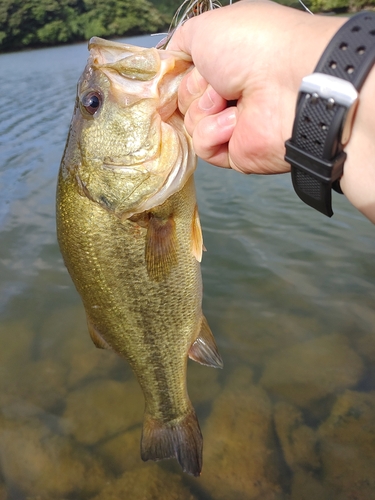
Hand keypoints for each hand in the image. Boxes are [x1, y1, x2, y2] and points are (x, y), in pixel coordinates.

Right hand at [168, 0, 343, 174]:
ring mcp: (234, 124)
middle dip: (195, 90)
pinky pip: (203, 146)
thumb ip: (182, 43)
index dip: (181, 75)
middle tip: (219, 82)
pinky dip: (214, 132)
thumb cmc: (254, 46)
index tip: (179, 71)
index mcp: (226, 62)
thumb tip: (170, 59)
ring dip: (206, 109)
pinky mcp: (236, 152)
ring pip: (191, 124)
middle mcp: (231, 92)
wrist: (288, 82)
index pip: (186, 76)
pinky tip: (235, 121)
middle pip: (185, 101)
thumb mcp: (205, 29)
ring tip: (232, 100)